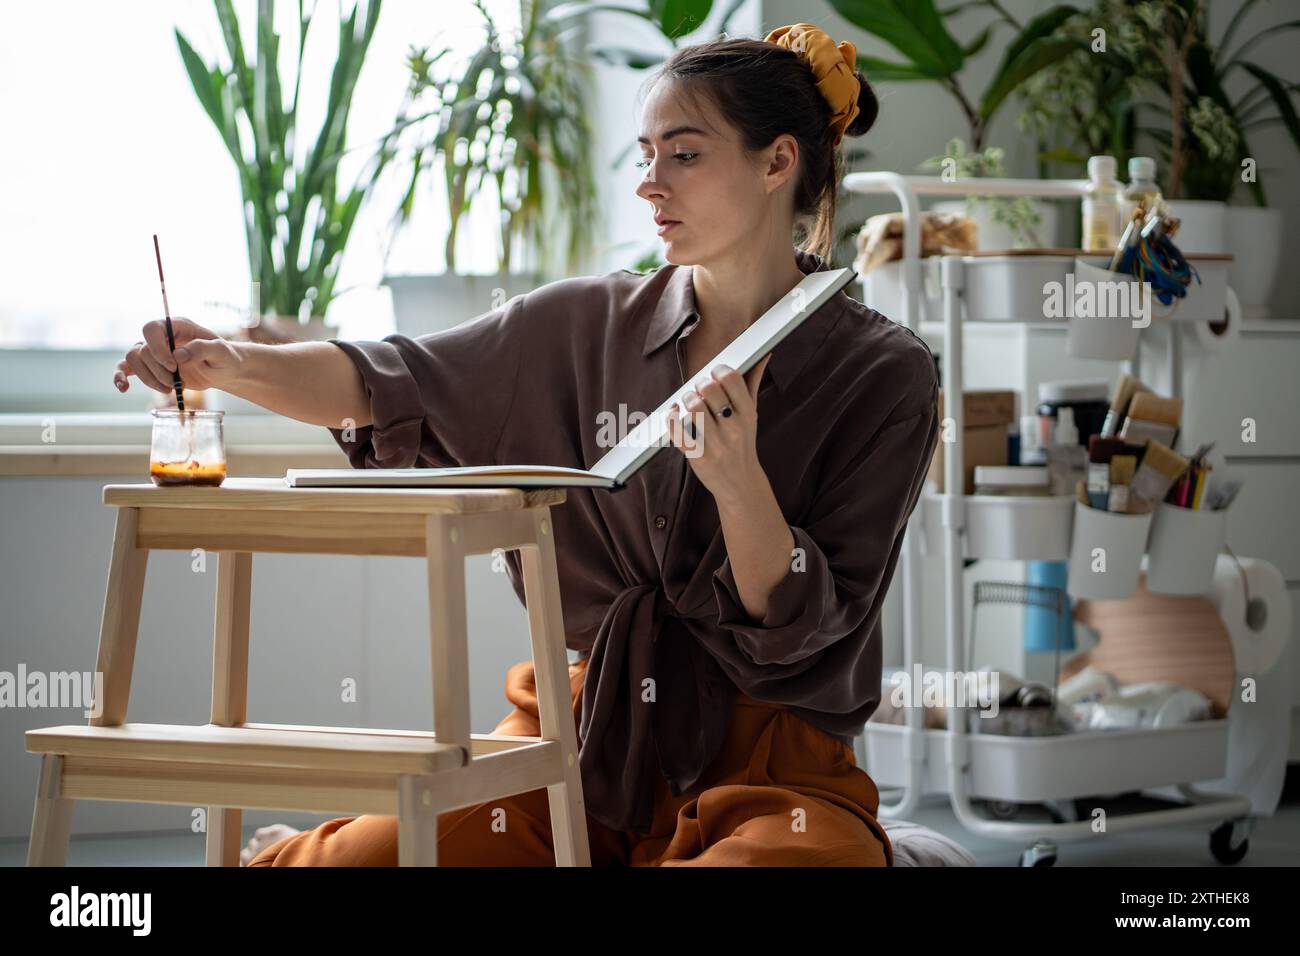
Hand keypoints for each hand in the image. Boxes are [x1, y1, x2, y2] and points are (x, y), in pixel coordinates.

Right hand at [113, 317, 242, 393]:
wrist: (223, 371)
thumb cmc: (225, 357)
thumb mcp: (221, 352)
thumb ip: (202, 348)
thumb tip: (177, 355)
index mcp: (177, 326)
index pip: (152, 329)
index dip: (157, 348)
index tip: (173, 366)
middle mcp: (162, 337)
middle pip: (142, 350)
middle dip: (158, 371)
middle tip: (177, 382)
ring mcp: (154, 352)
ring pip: (133, 360)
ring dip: (148, 379)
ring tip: (170, 388)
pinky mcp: (150, 367)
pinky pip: (125, 368)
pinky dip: (120, 377)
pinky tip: (124, 388)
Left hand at [666, 355, 770, 502]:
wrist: (740, 483)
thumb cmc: (743, 442)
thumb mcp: (752, 413)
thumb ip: (753, 382)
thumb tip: (764, 353)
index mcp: (748, 413)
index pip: (731, 378)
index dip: (718, 371)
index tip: (713, 375)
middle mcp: (733, 428)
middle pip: (709, 390)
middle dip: (699, 385)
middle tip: (698, 390)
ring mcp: (715, 444)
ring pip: (693, 408)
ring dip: (685, 401)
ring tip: (687, 403)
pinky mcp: (697, 456)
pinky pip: (677, 431)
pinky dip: (671, 419)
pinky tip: (674, 415)